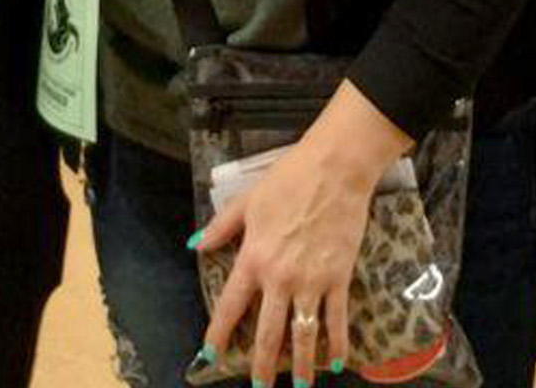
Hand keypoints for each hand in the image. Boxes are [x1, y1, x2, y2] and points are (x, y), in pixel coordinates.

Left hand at [195, 85, 407, 385]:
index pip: (230, 306)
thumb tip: (196, 246)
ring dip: (299, 366)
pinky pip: (336, 319)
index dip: (218, 333)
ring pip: (302, 335)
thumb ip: (221, 228)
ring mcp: (311, 281)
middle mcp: (280, 278)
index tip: (211, 355)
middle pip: (266, 333)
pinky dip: (337, 344)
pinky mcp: (339, 278)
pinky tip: (337, 362)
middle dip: (261, 365)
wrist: (335, 169)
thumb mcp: (247, 200)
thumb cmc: (288, 179)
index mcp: (253, 258)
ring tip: (297, 387)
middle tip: (258, 387)